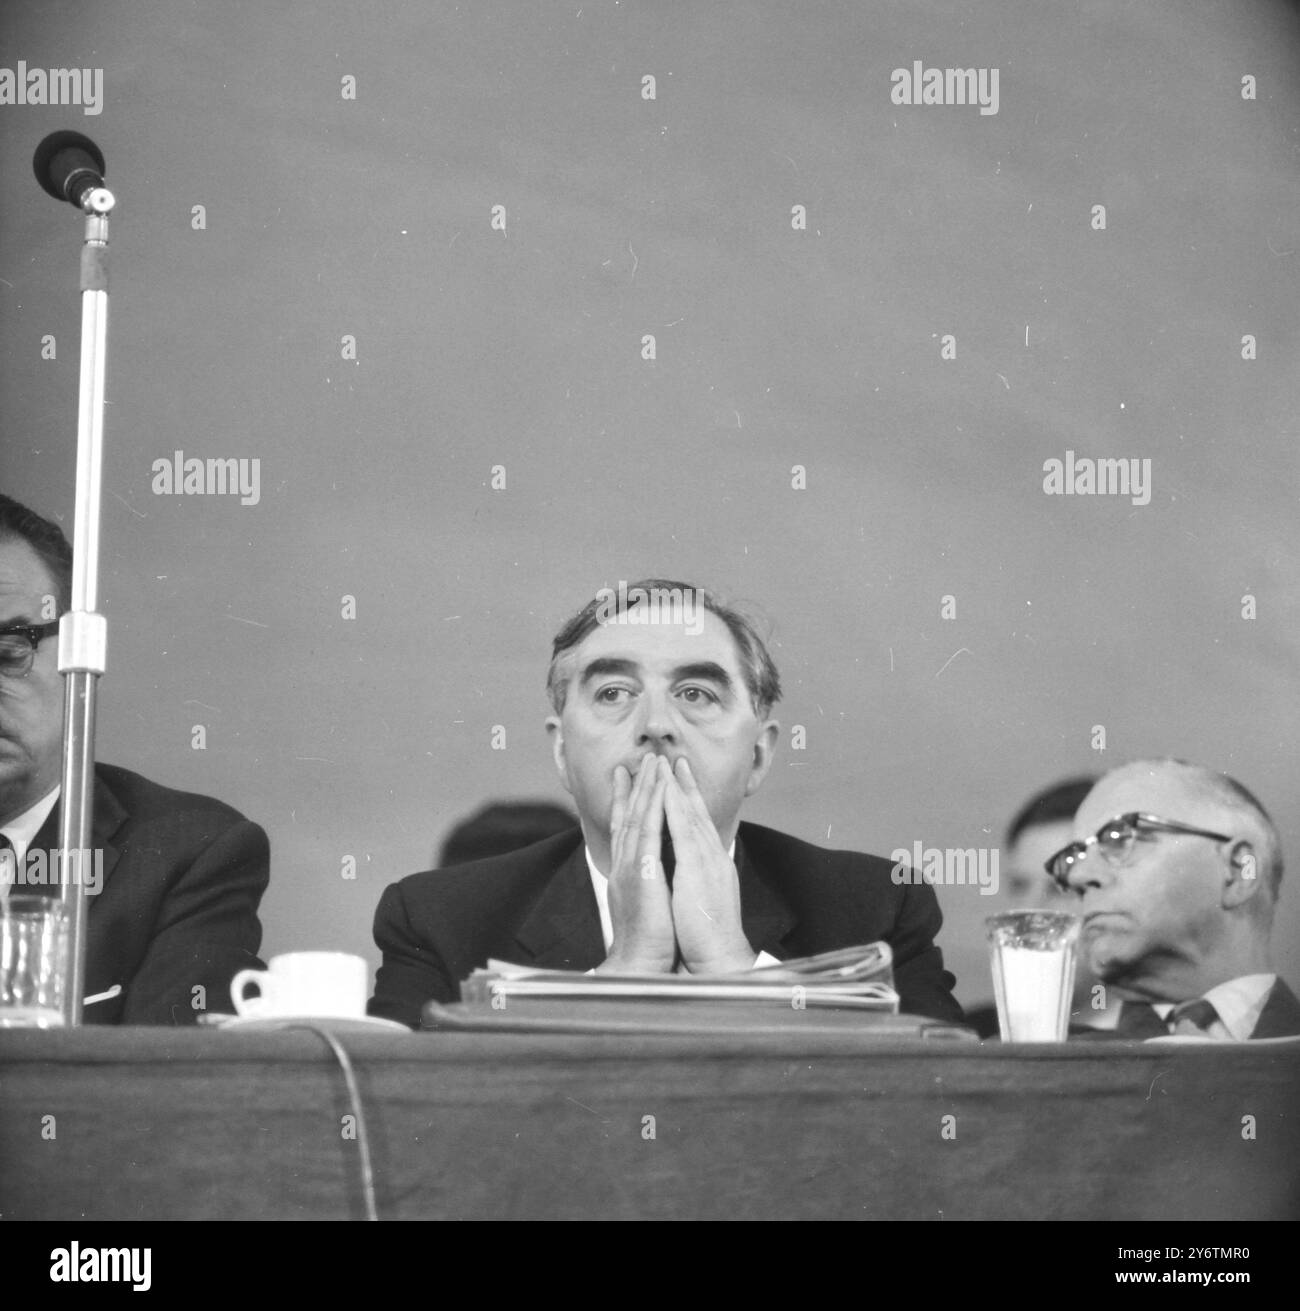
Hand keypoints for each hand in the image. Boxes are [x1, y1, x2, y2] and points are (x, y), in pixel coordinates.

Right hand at [597, 754, 676, 974]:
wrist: (642, 965)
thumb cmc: (649, 942)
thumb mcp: (645, 904)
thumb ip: (645, 882)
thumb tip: (652, 871)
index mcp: (629, 872)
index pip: (627, 829)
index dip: (626, 801)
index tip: (628, 778)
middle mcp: (627, 865)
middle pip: (629, 816)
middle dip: (634, 786)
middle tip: (639, 760)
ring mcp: (632, 867)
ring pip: (637, 818)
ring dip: (644, 788)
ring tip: (651, 763)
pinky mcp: (643, 873)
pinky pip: (649, 832)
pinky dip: (653, 808)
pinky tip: (658, 789)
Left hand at [663, 757, 755, 973]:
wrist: (718, 959)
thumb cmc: (705, 936)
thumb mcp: (698, 899)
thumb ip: (691, 879)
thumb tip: (680, 871)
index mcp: (710, 864)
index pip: (697, 824)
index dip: (688, 799)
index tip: (678, 778)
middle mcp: (711, 856)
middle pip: (696, 812)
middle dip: (683, 784)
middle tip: (673, 758)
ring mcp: (706, 860)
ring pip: (690, 815)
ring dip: (677, 787)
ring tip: (666, 764)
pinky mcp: (697, 868)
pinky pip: (683, 830)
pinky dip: (674, 808)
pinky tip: (664, 791)